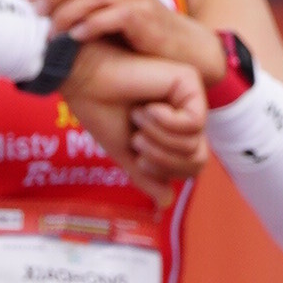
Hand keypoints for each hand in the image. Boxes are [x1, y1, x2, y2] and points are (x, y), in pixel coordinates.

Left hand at [22, 0, 223, 76]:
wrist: (178, 45)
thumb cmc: (134, 29)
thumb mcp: (106, 7)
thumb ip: (80, 1)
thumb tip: (38, 8)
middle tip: (36, 12)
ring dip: (67, 13)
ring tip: (51, 32)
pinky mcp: (144, 16)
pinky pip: (114, 16)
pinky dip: (91, 26)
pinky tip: (77, 38)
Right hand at [59, 36, 209, 189]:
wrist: (83, 80)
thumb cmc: (99, 110)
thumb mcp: (124, 152)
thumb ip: (145, 175)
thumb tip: (167, 202)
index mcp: (174, 129)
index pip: (191, 168)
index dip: (164, 171)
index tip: (136, 155)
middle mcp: (187, 111)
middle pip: (199, 159)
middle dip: (164, 158)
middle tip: (138, 141)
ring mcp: (191, 96)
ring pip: (195, 143)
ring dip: (159, 138)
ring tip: (138, 118)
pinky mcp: (189, 82)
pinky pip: (193, 122)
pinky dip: (165, 123)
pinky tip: (146, 106)